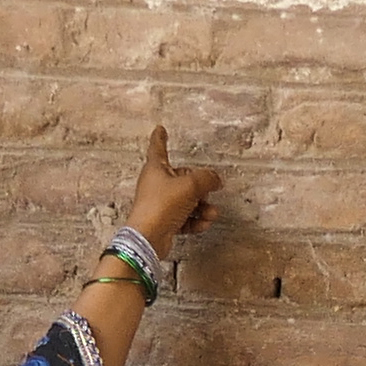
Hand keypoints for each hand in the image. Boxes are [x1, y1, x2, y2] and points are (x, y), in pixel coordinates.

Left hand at [124, 128, 221, 247]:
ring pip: (187, 201)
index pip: (158, 147)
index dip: (161, 137)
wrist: (149, 237)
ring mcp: (160, 204)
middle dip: (200, 187)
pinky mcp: (164, 221)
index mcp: (156, 168)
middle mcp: (156, 184)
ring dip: (202, 207)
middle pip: (183, 179)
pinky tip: (203, 224)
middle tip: (212, 190)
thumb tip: (216, 179)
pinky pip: (184, 218)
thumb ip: (207, 179)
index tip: (160, 129)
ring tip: (211, 213)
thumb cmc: (161, 206)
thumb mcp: (190, 186)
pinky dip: (195, 221)